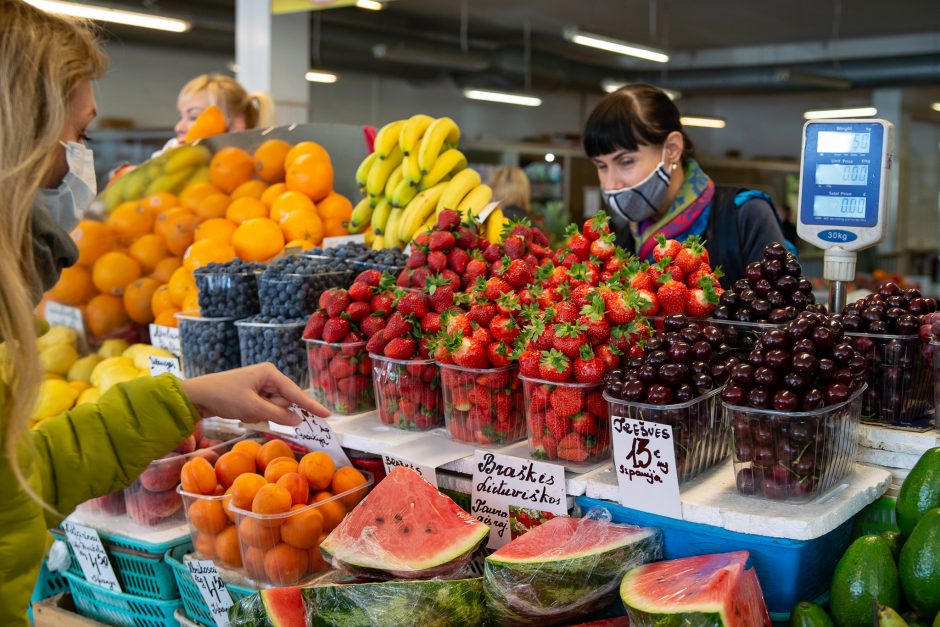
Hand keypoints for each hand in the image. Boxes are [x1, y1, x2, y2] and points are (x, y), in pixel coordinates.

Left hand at [179, 363, 328, 426]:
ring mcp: (260, 386)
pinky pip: (263, 409)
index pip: (296, 393)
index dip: (311, 406)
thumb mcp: (252, 407)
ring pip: (273, 408)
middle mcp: (268, 377)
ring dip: (260, 414)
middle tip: (251, 409)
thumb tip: (298, 420)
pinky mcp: (253, 395)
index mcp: (270, 373)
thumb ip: (278, 415)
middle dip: (271, 411)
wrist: (197, 396)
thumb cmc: (224, 396)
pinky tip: (240, 412)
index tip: (327, 415)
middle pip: (284, 402)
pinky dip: (254, 414)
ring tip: (242, 410)